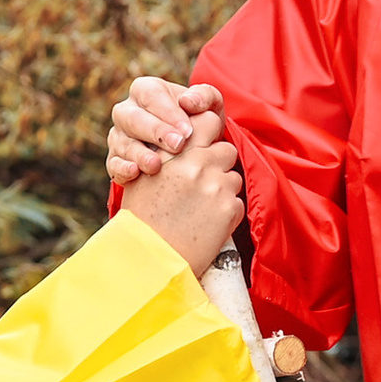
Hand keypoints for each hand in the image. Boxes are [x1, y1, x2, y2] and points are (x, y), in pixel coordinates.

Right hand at [108, 73, 222, 186]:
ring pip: (122, 142)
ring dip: (139, 154)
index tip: (188, 131)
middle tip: (178, 146)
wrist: (191, 152)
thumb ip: (205, 97)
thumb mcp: (209, 107)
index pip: (151, 95)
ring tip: (156, 165)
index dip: (169, 112)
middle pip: (132, 117)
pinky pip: (113, 163)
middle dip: (155, 132)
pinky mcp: (115, 159)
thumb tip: (188, 102)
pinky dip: (122, 168)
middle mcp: (127, 111)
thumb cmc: (199, 124)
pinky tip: (135, 173)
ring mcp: (119, 136)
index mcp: (146, 91)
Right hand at [118, 104, 243, 279]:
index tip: (204, 144)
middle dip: (218, 164)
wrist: (151, 259)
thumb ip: (165, 156)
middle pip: (226, 150)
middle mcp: (198, 164)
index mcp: (174, 153)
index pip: (208, 122)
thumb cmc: (142, 221)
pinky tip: (207, 225)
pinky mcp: (229, 209)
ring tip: (201, 208)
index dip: (209, 132)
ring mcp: (216, 186)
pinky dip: (227, 213)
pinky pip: (238, 203)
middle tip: (203, 183)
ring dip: (223, 189)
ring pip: (234, 177)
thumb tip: (182, 142)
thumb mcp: (143, 178)